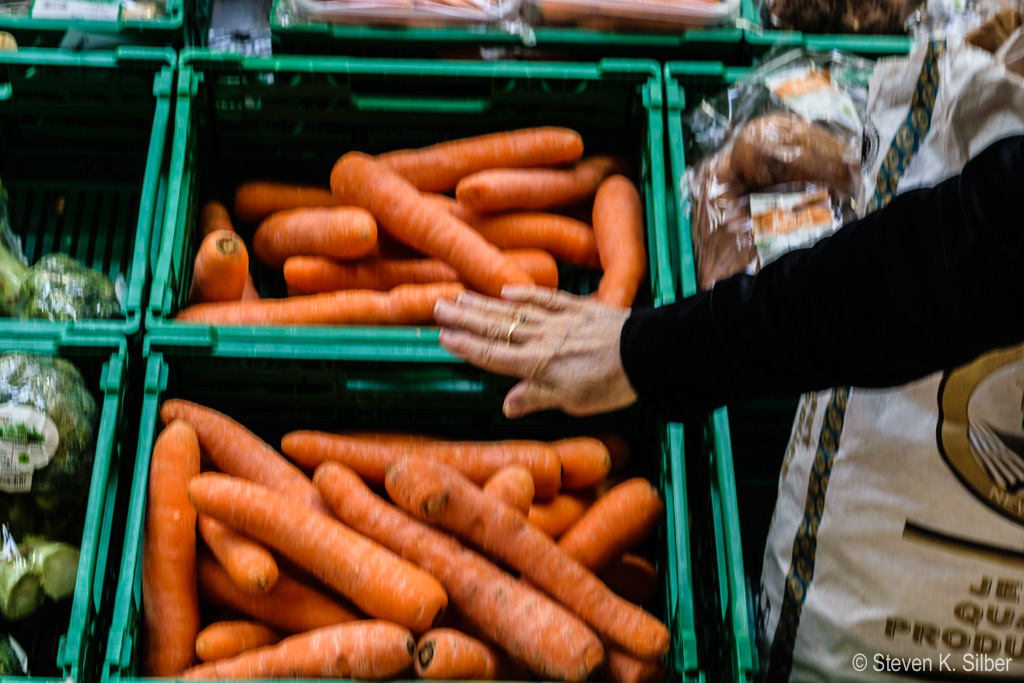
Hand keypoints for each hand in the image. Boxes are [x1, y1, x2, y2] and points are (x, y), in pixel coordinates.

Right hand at [434, 286, 638, 418]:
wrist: (648, 354)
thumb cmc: (612, 384)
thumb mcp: (574, 402)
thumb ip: (538, 398)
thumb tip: (507, 405)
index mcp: (538, 365)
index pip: (493, 355)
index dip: (466, 347)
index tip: (442, 336)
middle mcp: (543, 339)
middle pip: (497, 328)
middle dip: (465, 318)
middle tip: (438, 306)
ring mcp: (560, 321)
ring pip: (515, 311)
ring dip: (485, 304)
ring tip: (460, 295)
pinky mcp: (580, 310)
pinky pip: (546, 300)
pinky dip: (525, 295)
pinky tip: (507, 292)